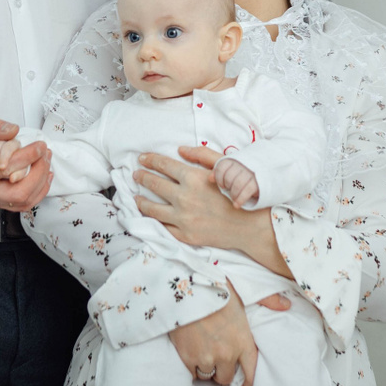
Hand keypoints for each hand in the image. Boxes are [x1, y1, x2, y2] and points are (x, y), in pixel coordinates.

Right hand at [0, 118, 51, 209]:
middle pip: (17, 194)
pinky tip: (42, 175)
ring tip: (46, 163)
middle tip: (46, 155)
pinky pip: (19, 203)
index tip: (40, 145)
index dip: (28, 157)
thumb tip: (13, 130)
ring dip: (40, 185)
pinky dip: (35, 191)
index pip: (6, 170)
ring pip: (22, 203)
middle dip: (38, 175)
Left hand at [138, 145, 295, 279]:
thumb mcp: (225, 167)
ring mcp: (183, 218)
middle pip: (154, 184)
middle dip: (142, 177)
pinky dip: (153, 220)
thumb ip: (202, 155)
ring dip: (141, 200)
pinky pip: (162, 227)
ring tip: (136, 197)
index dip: (150, 160)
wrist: (250, 226)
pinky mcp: (185, 235)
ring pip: (152, 208)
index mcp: (193, 178)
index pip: (164, 165)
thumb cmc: (238, 193)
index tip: (142, 158)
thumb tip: (180, 150)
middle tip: (136, 174)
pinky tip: (149, 216)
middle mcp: (184, 198)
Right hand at [165, 283, 291, 385]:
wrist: (184, 286)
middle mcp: (226, 353)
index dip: (248, 385)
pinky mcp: (187, 357)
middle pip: (226, 377)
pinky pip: (192, 372)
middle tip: (218, 358)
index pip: (251, 372)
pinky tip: (191, 352)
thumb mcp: (244, 289)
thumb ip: (267, 299)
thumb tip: (286, 305)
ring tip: (203, 353)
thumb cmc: (215, 287)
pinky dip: (192, 366)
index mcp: (242, 340)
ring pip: (208, 375)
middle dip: (223, 370)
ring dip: (207, 368)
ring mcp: (206, 357)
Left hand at [214, 157, 258, 207]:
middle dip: (227, 186)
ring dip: (233, 194)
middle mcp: (244, 164)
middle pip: (228, 177)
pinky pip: (247, 190)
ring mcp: (252, 172)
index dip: (219, 178)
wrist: (273, 173)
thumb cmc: (249, 173)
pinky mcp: (259, 182)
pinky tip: (237, 204)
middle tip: (231, 191)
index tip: (222, 185)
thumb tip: (210, 178)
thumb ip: (221, 171)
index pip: (221, 167)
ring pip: (237, 184)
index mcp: (236, 159)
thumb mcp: (235, 169)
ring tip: (234, 199)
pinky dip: (240, 199)